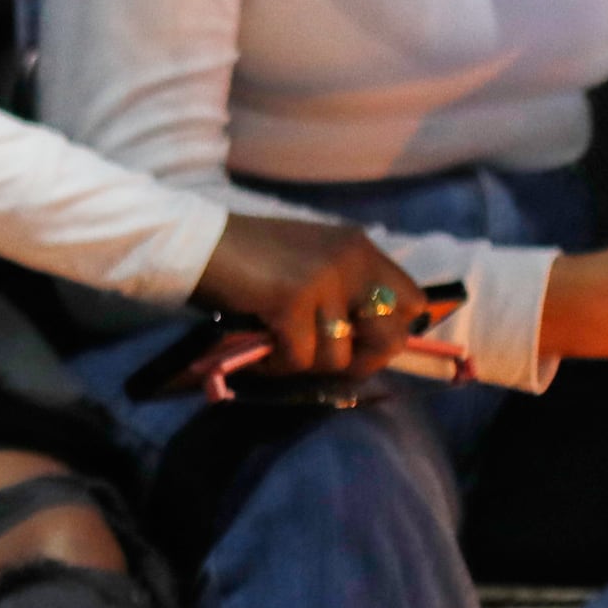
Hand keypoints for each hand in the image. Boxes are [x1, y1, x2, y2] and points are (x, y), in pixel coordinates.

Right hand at [191, 213, 424, 376]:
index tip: (362, 343)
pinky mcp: (293, 299)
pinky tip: (259, 351)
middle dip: (359, 361)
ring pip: (338, 356)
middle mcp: (351, 259)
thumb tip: (368, 343)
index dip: (393, 331)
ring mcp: (324, 279)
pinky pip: (300, 358)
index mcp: (359, 247)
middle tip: (324, 362)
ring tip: (278, 349)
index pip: (413, 300)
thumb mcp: (310, 264)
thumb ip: (342, 291)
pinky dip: (277, 364)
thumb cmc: (245, 257)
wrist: (194, 243)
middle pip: (390, 336)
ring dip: (306, 364)